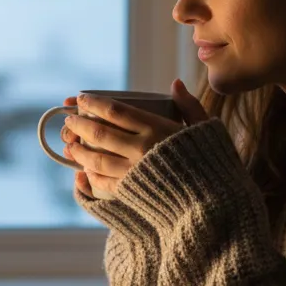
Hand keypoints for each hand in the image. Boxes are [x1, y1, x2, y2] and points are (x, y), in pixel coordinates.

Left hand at [61, 79, 208, 199]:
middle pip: (100, 133)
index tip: (81, 99)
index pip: (115, 111)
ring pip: (97, 158)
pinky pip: (104, 182)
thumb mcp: (205, 128)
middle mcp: (142, 148)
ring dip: (79, 151)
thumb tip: (175, 83)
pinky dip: (92, 176)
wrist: (216, 202)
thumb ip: (188, 105)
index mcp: (157, 128)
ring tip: (70, 145)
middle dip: (79, 125)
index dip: (94, 104)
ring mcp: (135, 172)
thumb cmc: (212, 162)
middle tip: (68, 120)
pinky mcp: (133, 192)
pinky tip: (85, 171)